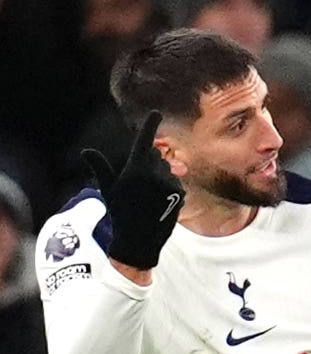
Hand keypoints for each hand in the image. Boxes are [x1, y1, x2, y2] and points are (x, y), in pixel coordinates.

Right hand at [78, 111, 182, 271]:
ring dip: (160, 175)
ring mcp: (169, 184)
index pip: (144, 141)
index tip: (156, 112)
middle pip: (156, 155)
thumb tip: (87, 151)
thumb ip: (101, 168)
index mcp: (135, 169)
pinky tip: (160, 201)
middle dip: (149, 161)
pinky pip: (175, 182)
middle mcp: (155, 174)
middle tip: (139, 182)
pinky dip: (169, 187)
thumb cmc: (120, 213)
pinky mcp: (181, 194)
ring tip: (148, 195)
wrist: (140, 240)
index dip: (150, 125)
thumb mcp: (108, 190)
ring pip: (167, 169)